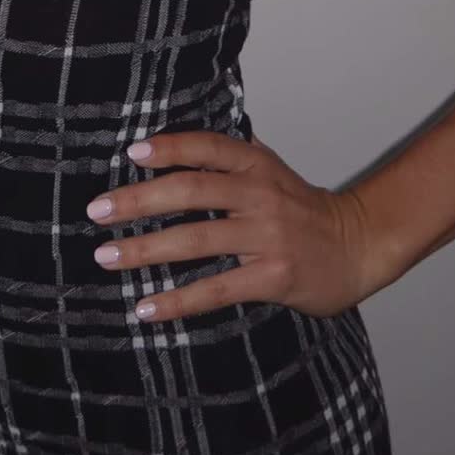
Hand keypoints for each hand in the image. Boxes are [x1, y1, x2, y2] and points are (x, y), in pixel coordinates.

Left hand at [84, 129, 378, 323]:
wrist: (358, 246)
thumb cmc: (302, 209)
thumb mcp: (270, 172)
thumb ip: (229, 160)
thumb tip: (171, 149)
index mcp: (256, 165)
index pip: (206, 146)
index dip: (169, 147)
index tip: (130, 152)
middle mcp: (260, 194)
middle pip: (191, 189)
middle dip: (138, 200)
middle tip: (97, 211)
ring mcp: (267, 236)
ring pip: (196, 239)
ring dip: (146, 249)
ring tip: (107, 257)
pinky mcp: (273, 277)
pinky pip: (216, 288)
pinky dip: (177, 300)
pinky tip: (146, 307)